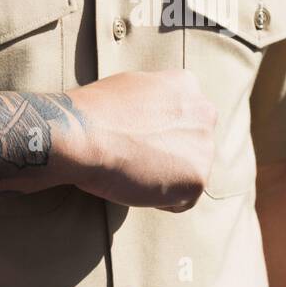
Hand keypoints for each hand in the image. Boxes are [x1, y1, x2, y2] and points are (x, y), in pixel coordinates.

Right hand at [67, 69, 216, 210]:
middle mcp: (204, 113)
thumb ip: (152, 99)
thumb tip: (152, 114)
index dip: (155, 133)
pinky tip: (135, 185)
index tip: (133, 140)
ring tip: (131, 172)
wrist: (81, 136)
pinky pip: (182, 200)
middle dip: (167, 155)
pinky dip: (159, 200)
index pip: (182, 117)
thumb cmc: (91, 114)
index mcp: (186, 86)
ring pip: (187, 173)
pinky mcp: (197, 180)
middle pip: (191, 144)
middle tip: (132, 160)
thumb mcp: (127, 88)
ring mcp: (205, 147)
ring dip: (163, 178)